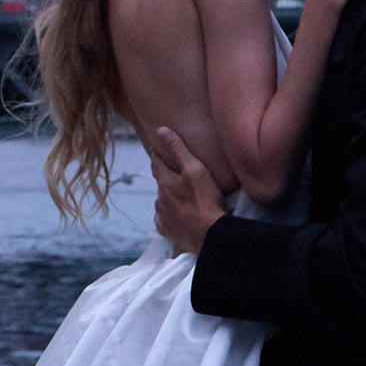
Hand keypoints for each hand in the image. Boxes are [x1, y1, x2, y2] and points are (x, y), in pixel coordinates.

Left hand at [149, 126, 223, 255]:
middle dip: (167, 178)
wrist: (209, 235)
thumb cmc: (205, 200)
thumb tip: (161, 130)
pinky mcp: (168, 232)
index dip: (157, 154)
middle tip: (178, 175)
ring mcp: (163, 217)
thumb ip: (179, 150)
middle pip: (161, 184)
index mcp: (165, 182)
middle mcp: (160, 199)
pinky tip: (179, 217)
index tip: (158, 148)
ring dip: (170, 198)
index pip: (156, 163)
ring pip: (163, 202)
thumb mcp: (196, 170)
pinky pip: (165, 221)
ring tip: (183, 197)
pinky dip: (171, 216)